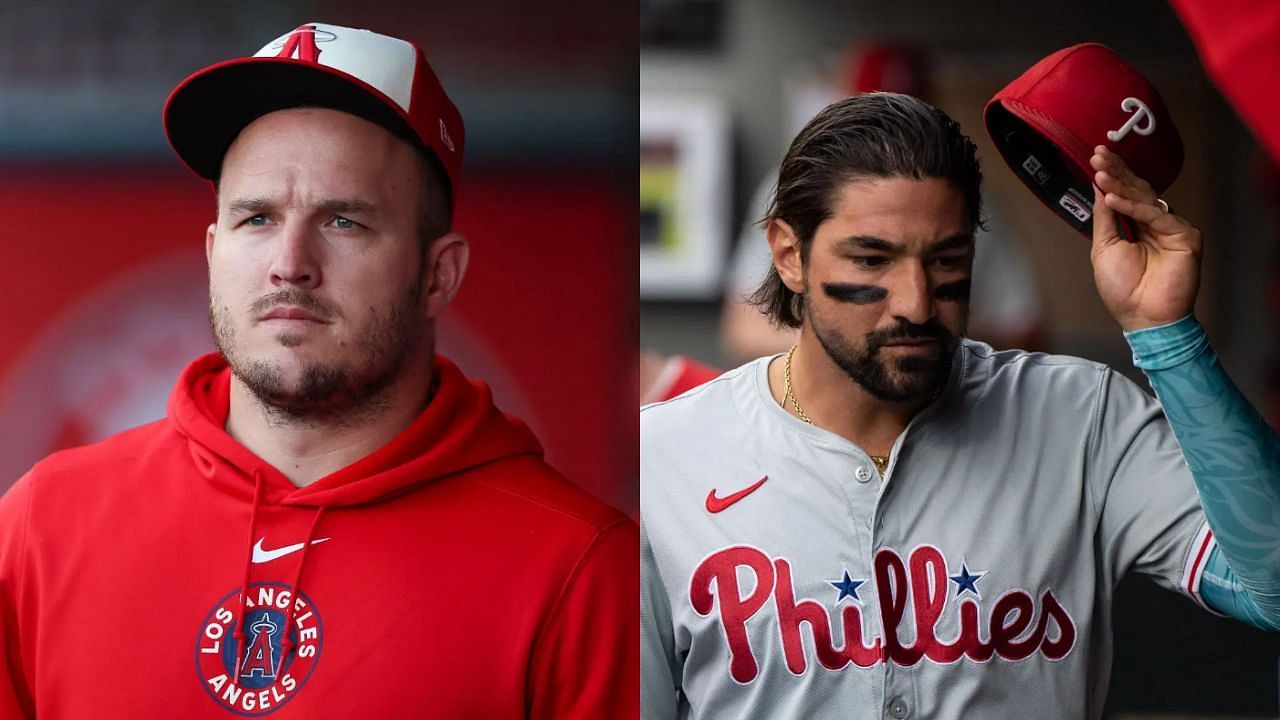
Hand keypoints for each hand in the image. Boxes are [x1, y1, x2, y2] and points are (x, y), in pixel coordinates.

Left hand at [1089, 146, 1201, 331]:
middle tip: (1099, 155)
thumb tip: (1099, 187)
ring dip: (1121, 184)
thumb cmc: (1124, 290)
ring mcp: (1172, 228)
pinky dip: (1133, 207)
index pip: (1126, 194)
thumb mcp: (1104, 248)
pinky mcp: (1185, 236)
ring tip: (1099, 172)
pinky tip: (1111, 198)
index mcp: (1137, 226)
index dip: (1113, 175)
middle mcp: (1156, 224)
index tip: (1097, 157)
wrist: (1143, 317)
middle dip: (1116, 172)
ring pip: (1145, 199)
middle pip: (1137, 190)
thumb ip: (1105, 218)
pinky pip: (1156, 217)